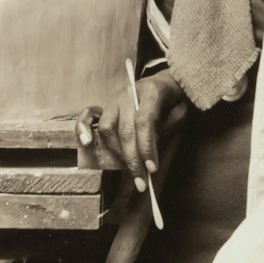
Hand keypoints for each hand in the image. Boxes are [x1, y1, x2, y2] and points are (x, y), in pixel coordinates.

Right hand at [76, 69, 188, 191]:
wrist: (163, 82)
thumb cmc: (172, 99)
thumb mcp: (180, 110)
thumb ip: (168, 127)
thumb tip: (151, 152)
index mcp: (149, 91)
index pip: (144, 122)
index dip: (147, 147)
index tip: (152, 169)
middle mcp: (127, 94)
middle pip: (125, 130)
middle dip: (133, 159)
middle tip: (142, 180)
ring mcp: (113, 99)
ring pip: (108, 129)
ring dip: (118, 153)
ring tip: (130, 170)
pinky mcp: (104, 106)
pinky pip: (87, 116)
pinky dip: (83, 129)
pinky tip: (87, 143)